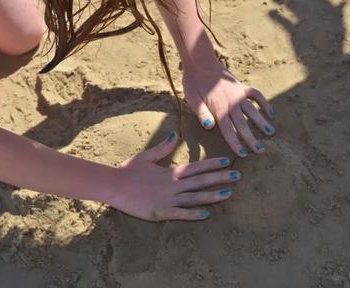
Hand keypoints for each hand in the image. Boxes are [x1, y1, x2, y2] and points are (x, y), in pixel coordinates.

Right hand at [109, 131, 239, 221]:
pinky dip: (194, 214)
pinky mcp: (160, 212)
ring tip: (229, 193)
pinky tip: (207, 214)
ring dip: (213, 195)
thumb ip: (163, 147)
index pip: (196, 167)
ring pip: (195, 197)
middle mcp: (172, 184)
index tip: (227, 161)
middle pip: (200, 181)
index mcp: (170, 171)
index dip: (213, 164)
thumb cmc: (128, 170)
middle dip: (220, 178)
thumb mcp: (146, 156)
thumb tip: (176, 135)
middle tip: (237, 175)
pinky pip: (181, 214)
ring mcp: (168, 199)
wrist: (112, 185)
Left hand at [183, 63, 276, 156]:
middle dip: (252, 139)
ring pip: (253, 111)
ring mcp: (238, 94)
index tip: (243, 154)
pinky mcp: (241, 86)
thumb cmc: (193, 82)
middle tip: (261, 150)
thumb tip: (210, 127)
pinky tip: (271, 113)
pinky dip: (264, 103)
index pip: (229, 130)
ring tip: (271, 133)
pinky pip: (256, 96)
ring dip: (262, 122)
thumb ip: (202, 113)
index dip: (236, 143)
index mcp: (218, 109)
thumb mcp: (192, 99)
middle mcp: (231, 103)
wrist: (200, 61)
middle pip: (243, 124)